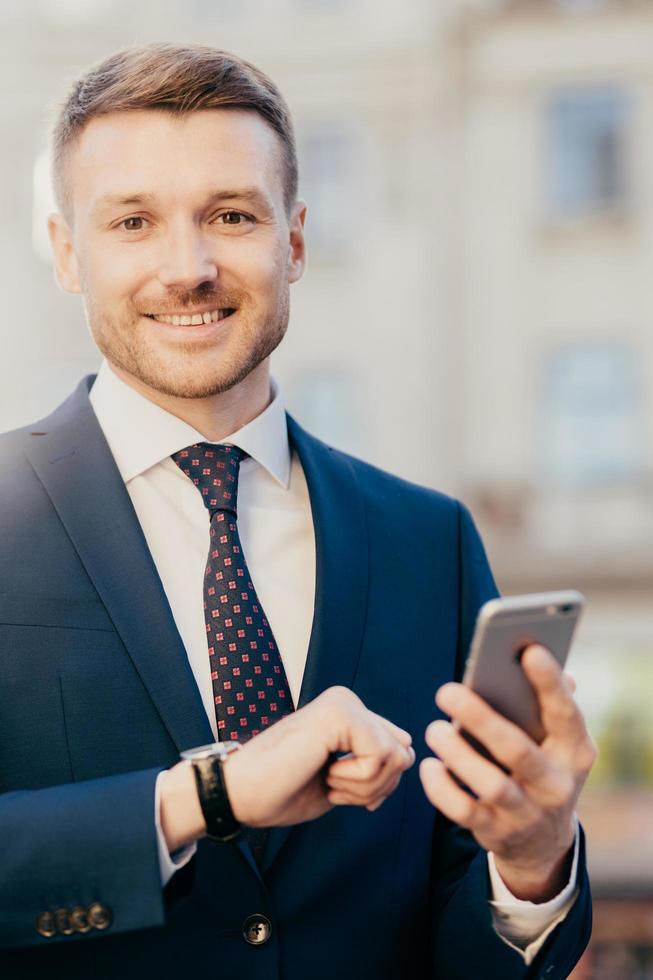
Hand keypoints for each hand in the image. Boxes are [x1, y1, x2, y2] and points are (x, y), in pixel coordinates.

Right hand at [160, 686, 413, 850]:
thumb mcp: (340, 778)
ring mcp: (343, 703)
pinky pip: (381, 756)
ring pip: (397, 757)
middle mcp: (346, 700)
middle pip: (403, 754)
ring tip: (326, 780)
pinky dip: (357, 781)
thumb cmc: (281, 790)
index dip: (380, 783)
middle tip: (333, 786)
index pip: (398, 748)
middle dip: (376, 786)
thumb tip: (408, 753)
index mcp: (346, 712)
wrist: (239, 792)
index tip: (343, 791)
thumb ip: (372, 763)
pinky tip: (325, 774)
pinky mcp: (340, 714)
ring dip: (364, 786)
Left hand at [419, 645, 595, 901]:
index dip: (550, 683)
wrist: (543, 840)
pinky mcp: (497, 833)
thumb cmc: (542, 765)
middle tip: (446, 690)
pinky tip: (429, 766)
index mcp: (575, 752)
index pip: (566, 713)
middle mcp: (556, 785)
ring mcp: (527, 813)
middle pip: (517, 750)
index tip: (529, 650)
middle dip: (480, 718)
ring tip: (434, 729)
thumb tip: (533, 655)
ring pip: (490, 784)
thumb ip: (546, 701)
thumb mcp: (556, 741)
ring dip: (457, 754)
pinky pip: (464, 812)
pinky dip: (441, 789)